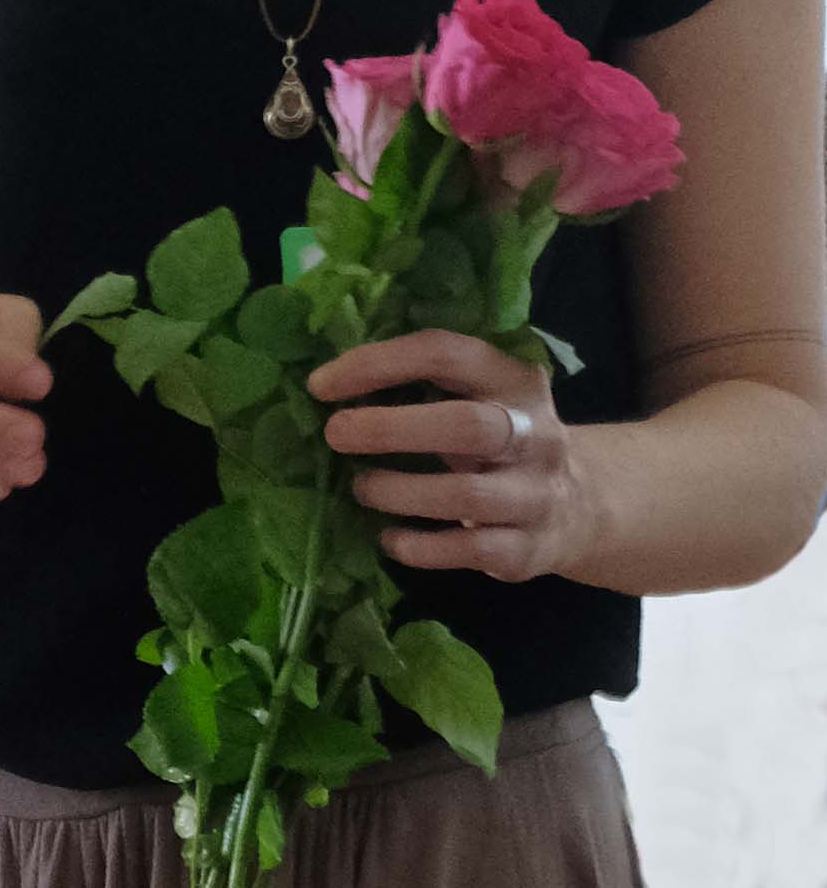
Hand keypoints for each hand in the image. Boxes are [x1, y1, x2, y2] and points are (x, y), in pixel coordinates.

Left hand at [313, 329, 591, 580]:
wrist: (583, 507)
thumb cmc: (499, 441)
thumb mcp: (479, 397)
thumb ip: (423, 383)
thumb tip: (326, 386)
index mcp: (512, 380)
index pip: (445, 354)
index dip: (378, 364)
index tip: (321, 386)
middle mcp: (535, 434)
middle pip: (467, 426)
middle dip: (390, 429)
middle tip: (335, 434)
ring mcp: (537, 494)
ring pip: (467, 494)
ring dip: (398, 491)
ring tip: (361, 487)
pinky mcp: (528, 549)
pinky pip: (469, 551)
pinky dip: (419, 547)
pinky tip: (390, 539)